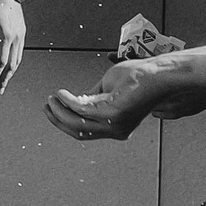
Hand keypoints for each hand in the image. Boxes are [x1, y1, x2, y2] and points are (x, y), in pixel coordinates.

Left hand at [0, 0, 24, 93]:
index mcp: (6, 36)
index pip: (1, 61)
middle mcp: (16, 38)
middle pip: (12, 64)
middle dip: (4, 79)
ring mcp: (21, 36)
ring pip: (17, 60)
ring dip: (10, 73)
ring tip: (3, 83)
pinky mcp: (22, 33)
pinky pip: (19, 53)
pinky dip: (14, 63)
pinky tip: (9, 68)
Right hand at [45, 55, 184, 141]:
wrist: (159, 74)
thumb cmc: (141, 77)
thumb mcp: (109, 88)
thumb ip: (94, 96)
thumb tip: (76, 99)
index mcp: (116, 126)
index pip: (84, 131)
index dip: (64, 121)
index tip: (51, 108)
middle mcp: (116, 130)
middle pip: (77, 131)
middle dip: (57, 119)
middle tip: (46, 105)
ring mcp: (115, 124)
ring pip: (76, 123)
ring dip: (59, 111)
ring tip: (51, 98)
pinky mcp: (113, 113)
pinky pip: (81, 110)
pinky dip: (67, 102)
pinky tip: (61, 93)